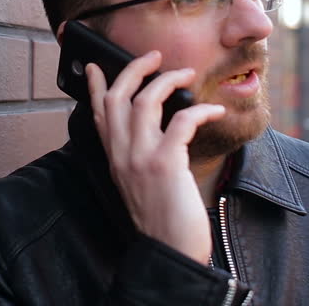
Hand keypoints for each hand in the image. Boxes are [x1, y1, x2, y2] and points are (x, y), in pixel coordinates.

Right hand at [85, 50, 225, 263]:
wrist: (170, 252)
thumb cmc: (163, 220)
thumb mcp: (140, 185)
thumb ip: (139, 157)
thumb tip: (159, 130)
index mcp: (114, 158)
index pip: (97, 113)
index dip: (94, 86)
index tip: (94, 65)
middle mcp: (121, 155)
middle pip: (117, 96)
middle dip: (134, 69)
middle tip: (154, 56)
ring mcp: (140, 158)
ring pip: (146, 100)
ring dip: (168, 80)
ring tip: (187, 74)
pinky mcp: (164, 164)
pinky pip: (182, 121)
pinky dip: (201, 110)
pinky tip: (214, 109)